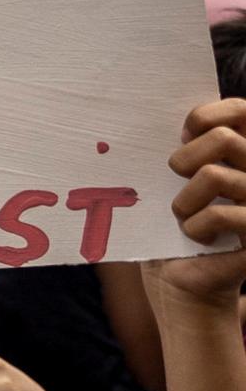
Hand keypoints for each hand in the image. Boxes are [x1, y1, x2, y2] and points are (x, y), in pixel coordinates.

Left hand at [152, 97, 245, 306]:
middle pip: (224, 138)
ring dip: (183, 201)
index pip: (242, 110)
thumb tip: (154, 116)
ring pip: (214, 175)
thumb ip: (183, 149)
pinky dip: (195, 227)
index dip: (210, 113)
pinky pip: (219, 215)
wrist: (182, 281)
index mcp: (244, 153)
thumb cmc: (172, 224)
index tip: (185, 132)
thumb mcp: (175, 181)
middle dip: (184, 159)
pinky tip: (199, 237)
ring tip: (184, 217)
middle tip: (177, 180)